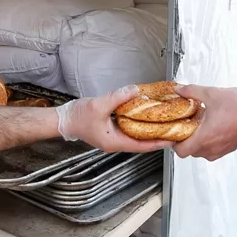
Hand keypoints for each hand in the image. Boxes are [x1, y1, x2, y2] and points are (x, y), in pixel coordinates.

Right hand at [56, 86, 173, 153]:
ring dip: (149, 130)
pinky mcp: (111, 130)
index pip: (141, 145)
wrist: (64, 119)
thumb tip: (135, 91)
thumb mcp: (99, 105)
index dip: (158, 143)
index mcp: (114, 142)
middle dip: (157, 137)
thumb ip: (118, 98)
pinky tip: (145, 116)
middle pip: (141, 142)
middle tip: (172, 130)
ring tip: (163, 124)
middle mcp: (116, 142)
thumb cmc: (78, 117)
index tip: (171, 140)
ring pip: (136, 136)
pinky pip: (129, 129)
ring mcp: (114, 137)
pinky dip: (139, 124)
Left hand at [172, 85, 236, 161]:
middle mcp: (211, 148)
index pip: (180, 151)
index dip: (173, 142)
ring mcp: (220, 150)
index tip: (172, 131)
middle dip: (184, 139)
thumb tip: (179, 90)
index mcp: (204, 138)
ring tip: (197, 123)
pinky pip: (211, 149)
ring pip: (200, 151)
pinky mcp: (228, 149)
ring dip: (196, 140)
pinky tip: (210, 125)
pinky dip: (207, 141)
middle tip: (184, 124)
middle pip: (189, 151)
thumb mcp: (212, 94)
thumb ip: (192, 92)